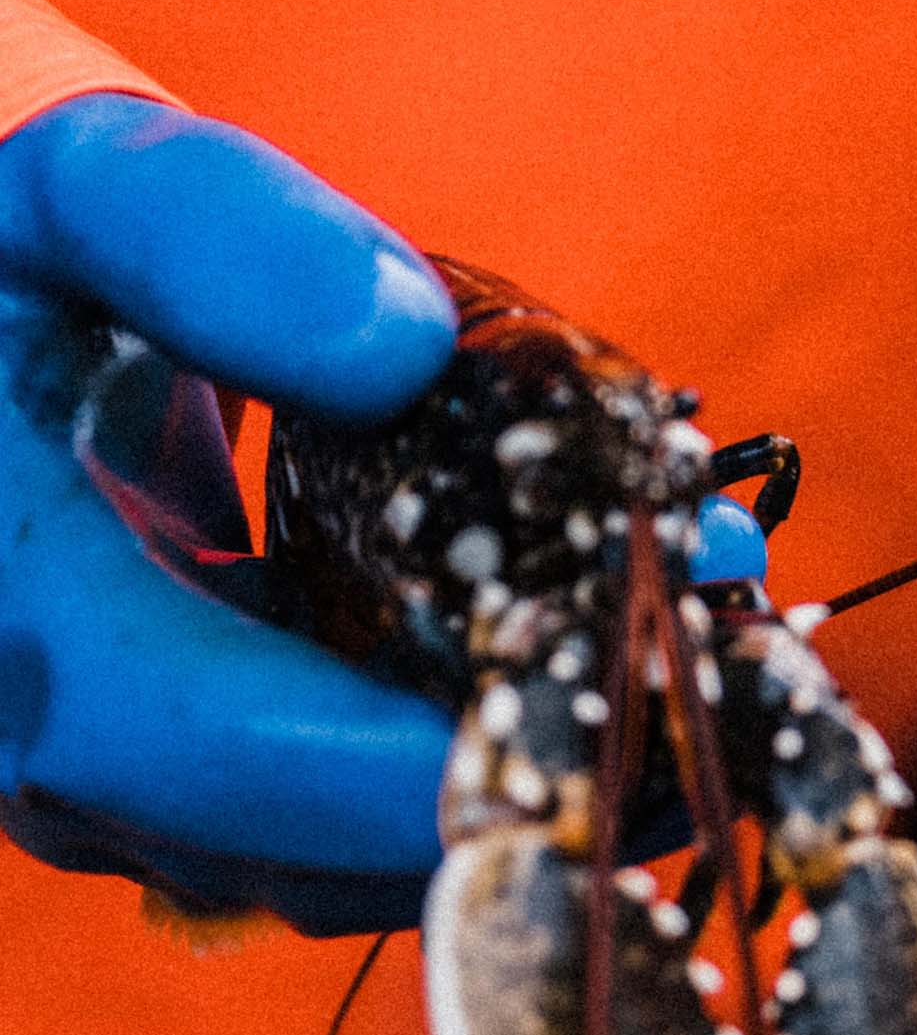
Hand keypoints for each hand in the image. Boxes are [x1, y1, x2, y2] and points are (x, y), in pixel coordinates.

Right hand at [0, 96, 764, 934]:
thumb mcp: (75, 184)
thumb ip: (209, 234)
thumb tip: (401, 342)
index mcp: (10, 627)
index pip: (230, 751)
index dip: (433, 758)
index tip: (621, 709)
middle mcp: (41, 743)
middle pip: (318, 841)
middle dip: (536, 759)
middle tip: (727, 662)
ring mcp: (112, 773)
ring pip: (344, 851)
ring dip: (531, 763)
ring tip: (708, 647)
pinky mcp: (182, 757)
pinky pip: (340, 803)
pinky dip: (478, 745)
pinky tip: (613, 646)